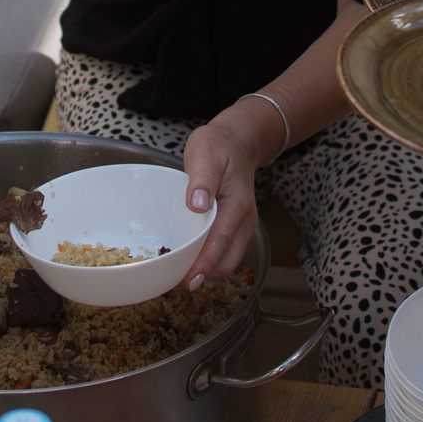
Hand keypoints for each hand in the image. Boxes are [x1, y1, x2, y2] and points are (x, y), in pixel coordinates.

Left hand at [179, 102, 270, 291]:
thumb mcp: (205, 153)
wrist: (237, 141)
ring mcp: (242, 224)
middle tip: (178, 280)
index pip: (221, 241)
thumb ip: (203, 178)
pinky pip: (225, 250)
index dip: (205, 263)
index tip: (190, 280)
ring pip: (229, 259)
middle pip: (229, 259)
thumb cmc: (219, 146)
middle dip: (207, 273)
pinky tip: (191, 257)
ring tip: (181, 272)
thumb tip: (198, 204)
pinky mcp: (235, 225)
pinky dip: (210, 259)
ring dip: (209, 268)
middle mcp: (244, 219)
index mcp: (237, 204)